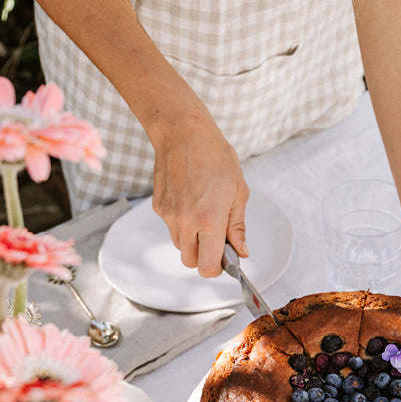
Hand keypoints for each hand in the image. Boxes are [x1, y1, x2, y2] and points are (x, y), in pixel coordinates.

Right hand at [151, 116, 248, 276]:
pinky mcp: (158, 207)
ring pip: (179, 245)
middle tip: (216, 239)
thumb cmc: (216, 157)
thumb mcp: (238, 192)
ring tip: (204, 213)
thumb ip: (237, 227)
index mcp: (209, 221)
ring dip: (192, 240)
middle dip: (204, 257)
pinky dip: (181, 223)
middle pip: (190, 262)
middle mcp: (184, 222)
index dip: (217, 268)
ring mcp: (168, 215)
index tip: (225, 259)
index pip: (207, 267)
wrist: (184, 133)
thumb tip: (241, 252)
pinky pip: (170, 226)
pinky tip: (190, 200)